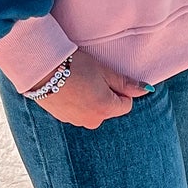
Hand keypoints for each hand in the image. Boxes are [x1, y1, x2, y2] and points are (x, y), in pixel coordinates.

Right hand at [31, 50, 151, 128]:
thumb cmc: (75, 65)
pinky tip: (68, 87)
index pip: (125, 104)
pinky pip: (78, 111)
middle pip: (109, 109)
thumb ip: (125, 83)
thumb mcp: (104, 70)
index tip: (105, 76)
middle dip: (105, 94)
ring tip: (77, 81)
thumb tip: (146, 90)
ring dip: (90, 98)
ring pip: (93, 110)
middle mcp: (92, 120)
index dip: (119, 89)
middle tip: (91, 76)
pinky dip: (77, 102)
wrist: (41, 69)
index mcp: (106, 109)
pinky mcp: (63, 118)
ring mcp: (76, 121)